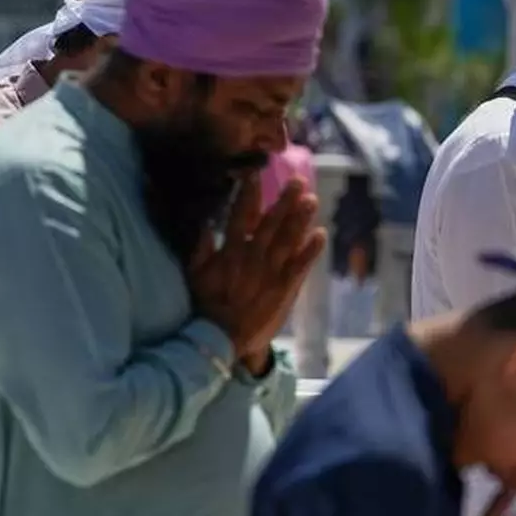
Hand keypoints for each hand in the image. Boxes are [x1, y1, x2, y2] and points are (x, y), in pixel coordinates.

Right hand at [188, 174, 327, 362]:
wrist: (222, 341)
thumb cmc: (206, 305)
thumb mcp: (195, 275)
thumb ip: (199, 247)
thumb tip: (202, 220)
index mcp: (230, 253)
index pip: (240, 218)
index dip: (249, 195)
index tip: (256, 174)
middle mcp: (253, 260)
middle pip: (271, 225)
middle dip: (285, 202)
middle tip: (299, 181)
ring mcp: (271, 274)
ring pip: (288, 242)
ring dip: (301, 220)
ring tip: (312, 200)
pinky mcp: (285, 289)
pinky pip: (300, 267)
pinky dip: (311, 250)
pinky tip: (321, 234)